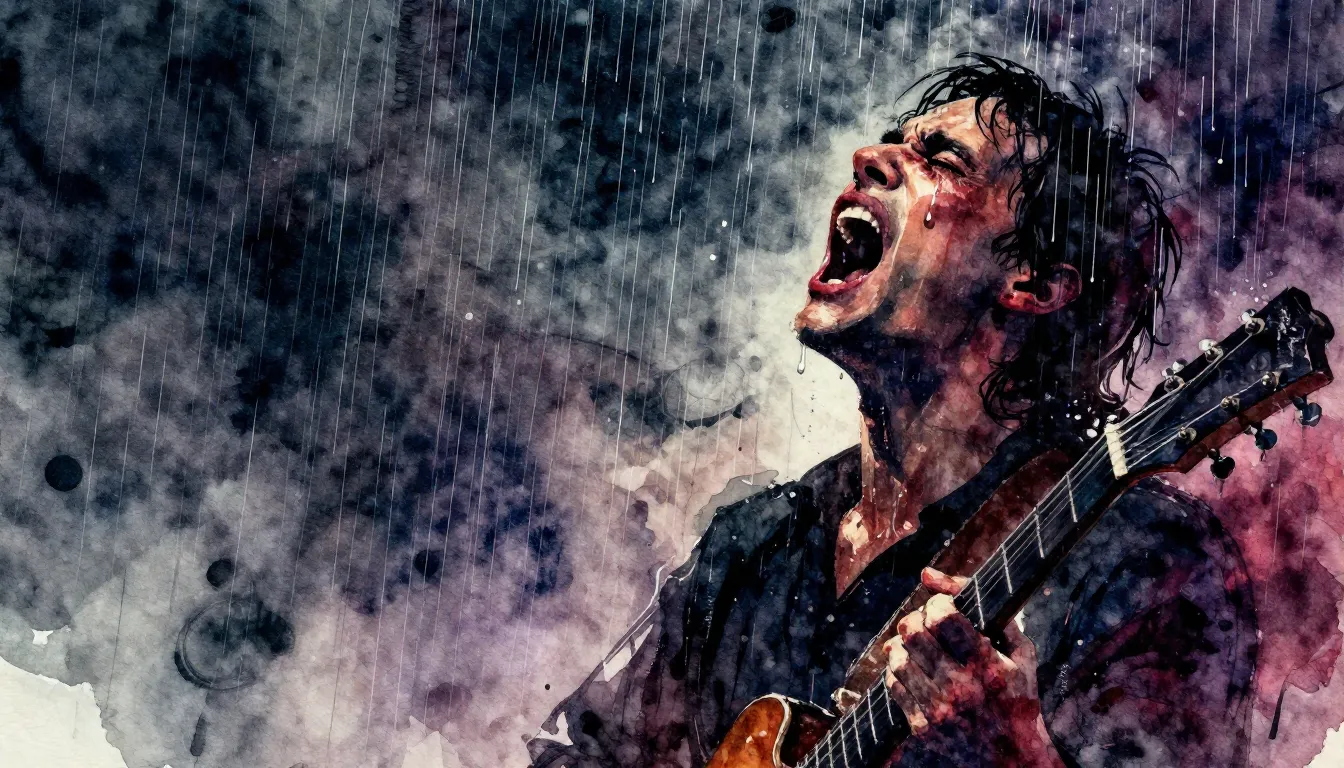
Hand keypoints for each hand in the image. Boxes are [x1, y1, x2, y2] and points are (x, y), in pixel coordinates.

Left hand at [882, 568, 1063, 766]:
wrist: (1014, 760)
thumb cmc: (1018, 698)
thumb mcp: (1019, 652)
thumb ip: (981, 607)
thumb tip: (927, 574)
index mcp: (988, 667)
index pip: (942, 616)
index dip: (937, 603)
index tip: (943, 608)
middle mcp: (961, 689)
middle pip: (913, 632)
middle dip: (916, 619)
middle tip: (925, 623)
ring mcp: (939, 711)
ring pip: (897, 657)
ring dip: (904, 645)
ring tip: (918, 646)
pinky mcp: (922, 729)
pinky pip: (893, 685)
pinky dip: (899, 671)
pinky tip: (914, 670)